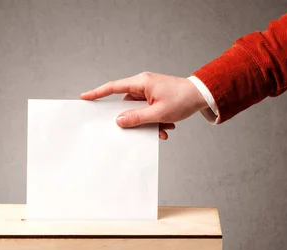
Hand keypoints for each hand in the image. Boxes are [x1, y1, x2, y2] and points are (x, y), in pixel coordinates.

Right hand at [80, 71, 210, 139]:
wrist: (203, 95)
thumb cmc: (183, 100)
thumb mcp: (158, 113)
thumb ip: (137, 118)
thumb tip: (119, 121)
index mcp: (141, 83)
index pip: (113, 88)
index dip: (97, 93)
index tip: (84, 98)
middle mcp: (143, 84)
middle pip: (126, 104)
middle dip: (133, 119)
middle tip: (133, 129)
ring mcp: (150, 91)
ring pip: (139, 111)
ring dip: (148, 123)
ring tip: (162, 128)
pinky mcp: (156, 97)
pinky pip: (148, 111)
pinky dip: (155, 121)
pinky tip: (166, 126)